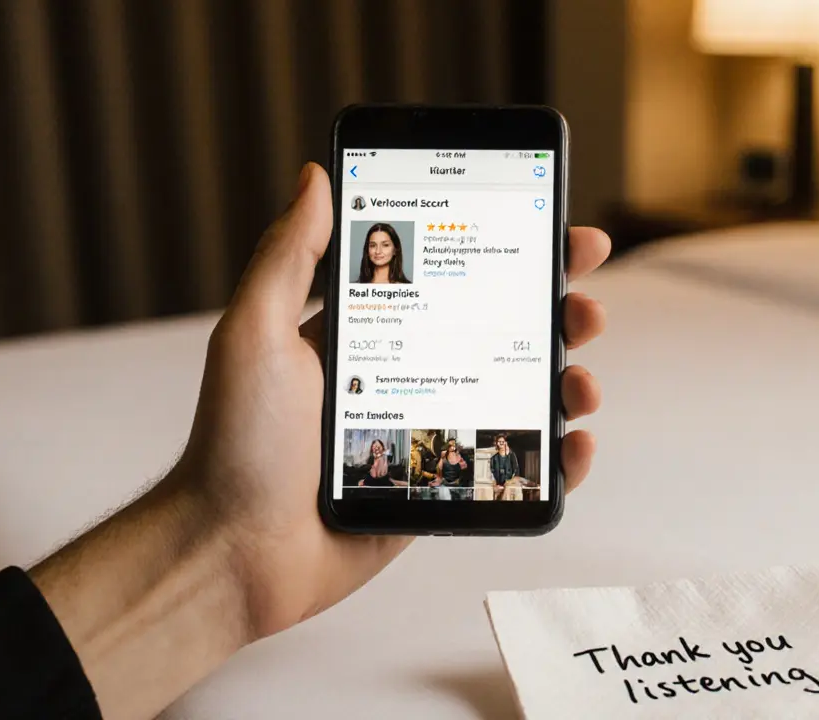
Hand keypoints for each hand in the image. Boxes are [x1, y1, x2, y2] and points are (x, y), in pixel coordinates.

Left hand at [175, 163, 608, 638]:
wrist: (234, 551)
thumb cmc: (235, 441)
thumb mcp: (255, 333)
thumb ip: (289, 256)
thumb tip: (314, 175)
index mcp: (369, 329)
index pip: (453, 275)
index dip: (510, 251)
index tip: (558, 232)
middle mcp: (407, 371)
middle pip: (501, 330)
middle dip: (556, 312)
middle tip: (585, 306)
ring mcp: (429, 428)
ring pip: (518, 395)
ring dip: (566, 382)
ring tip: (581, 384)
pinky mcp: (440, 486)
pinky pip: (511, 467)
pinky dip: (556, 458)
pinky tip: (575, 445)